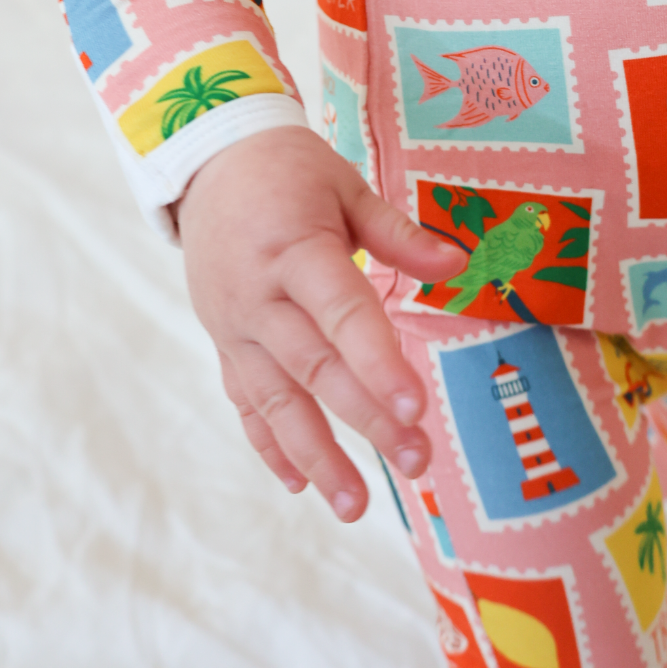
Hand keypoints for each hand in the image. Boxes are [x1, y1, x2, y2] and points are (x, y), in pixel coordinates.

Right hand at [177, 126, 467, 522]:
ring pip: (275, 401)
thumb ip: (400, 234)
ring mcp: (234, 326)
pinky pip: (244, 400)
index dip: (378, 364)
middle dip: (366, 421)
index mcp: (296, 251)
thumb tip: (459, 261)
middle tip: (415, 461)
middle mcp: (259, 297)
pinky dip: (268, 443)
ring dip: (315, 455)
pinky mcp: (222, 342)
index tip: (416, 407)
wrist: (207, 163)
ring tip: (354, 505)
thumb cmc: (289, 171)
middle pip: (315, 369)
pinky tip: (296, 483)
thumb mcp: (347, 186)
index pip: (342, 315)